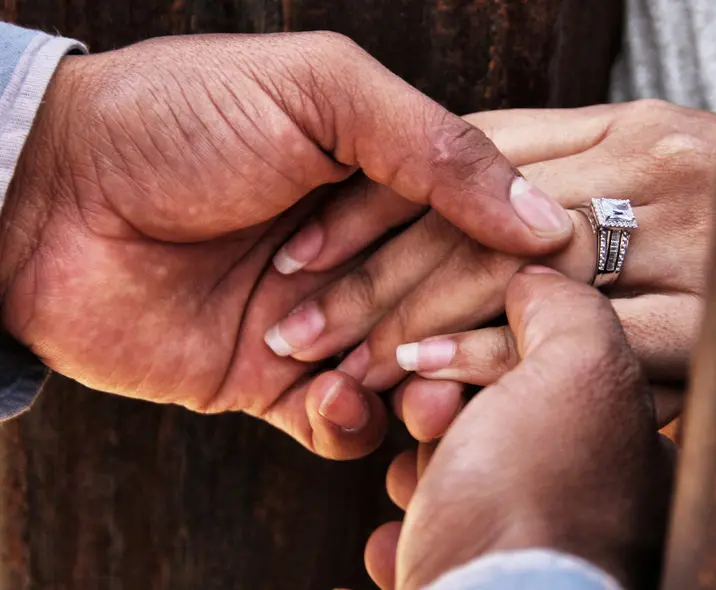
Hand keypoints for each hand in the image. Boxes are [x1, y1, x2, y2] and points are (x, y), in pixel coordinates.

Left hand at [0, 33, 573, 458]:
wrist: (46, 196)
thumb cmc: (178, 120)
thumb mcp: (321, 93)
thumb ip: (437, 147)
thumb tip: (544, 218)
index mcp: (387, 178)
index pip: (479, 228)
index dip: (504, 259)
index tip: (534, 285)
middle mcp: (364, 251)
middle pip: (451, 307)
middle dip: (459, 332)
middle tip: (460, 350)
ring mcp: (321, 319)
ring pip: (406, 375)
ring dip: (413, 389)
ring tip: (401, 385)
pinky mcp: (271, 382)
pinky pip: (339, 426)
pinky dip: (349, 424)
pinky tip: (328, 398)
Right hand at [361, 268, 674, 589]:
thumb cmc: (536, 496)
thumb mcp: (576, 369)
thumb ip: (567, 308)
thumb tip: (535, 278)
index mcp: (630, 447)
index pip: (547, 367)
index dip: (487, 354)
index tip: (445, 363)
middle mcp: (593, 502)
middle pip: (496, 421)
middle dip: (444, 413)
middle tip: (428, 419)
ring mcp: (535, 547)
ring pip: (458, 478)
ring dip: (420, 474)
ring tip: (413, 491)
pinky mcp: (480, 581)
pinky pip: (434, 539)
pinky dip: (409, 534)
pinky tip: (402, 541)